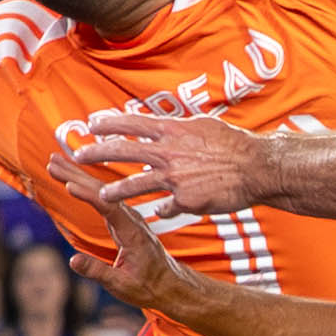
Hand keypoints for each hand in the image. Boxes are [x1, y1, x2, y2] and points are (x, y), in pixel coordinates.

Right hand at [43, 164, 186, 308]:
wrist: (169, 284)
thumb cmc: (148, 286)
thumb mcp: (121, 285)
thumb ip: (97, 272)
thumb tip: (73, 261)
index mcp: (132, 233)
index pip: (108, 208)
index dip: (88, 195)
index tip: (68, 184)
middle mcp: (131, 219)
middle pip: (101, 192)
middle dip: (75, 176)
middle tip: (52, 163)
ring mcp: (127, 216)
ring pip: (100, 191)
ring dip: (78, 175)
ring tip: (55, 162)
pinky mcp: (124, 218)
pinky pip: (103, 196)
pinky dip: (86, 184)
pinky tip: (73, 177)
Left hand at [67, 107, 268, 218]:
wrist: (256, 167)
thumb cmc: (234, 144)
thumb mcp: (204, 127)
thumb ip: (181, 131)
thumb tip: (166, 130)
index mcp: (173, 131)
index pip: (133, 123)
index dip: (110, 123)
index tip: (92, 124)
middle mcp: (169, 152)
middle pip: (124, 150)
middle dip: (97, 152)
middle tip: (79, 154)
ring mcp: (175, 177)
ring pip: (135, 184)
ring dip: (115, 191)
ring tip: (100, 196)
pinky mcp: (185, 199)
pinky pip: (166, 207)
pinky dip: (161, 209)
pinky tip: (158, 213)